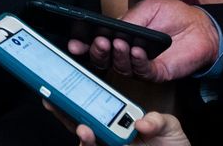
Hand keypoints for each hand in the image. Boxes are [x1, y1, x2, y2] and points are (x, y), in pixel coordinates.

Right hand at [46, 100, 188, 145]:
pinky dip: (89, 145)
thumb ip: (156, 121)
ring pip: (85, 140)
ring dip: (79, 131)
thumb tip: (141, 123)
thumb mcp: (169, 126)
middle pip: (81, 121)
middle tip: (53, 98)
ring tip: (81, 126)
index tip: (68, 81)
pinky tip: (88, 136)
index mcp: (120, 121)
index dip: (81, 94)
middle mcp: (110, 136)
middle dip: (64, 110)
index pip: (96, 105)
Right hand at [67, 0, 218, 81]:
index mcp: (120, 37)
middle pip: (104, 60)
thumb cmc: (173, 15)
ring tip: (118, 43)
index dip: (84, 45)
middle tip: (98, 42)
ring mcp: (140, 65)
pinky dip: (137, 62)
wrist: (200, 25)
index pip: (98, 44)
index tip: (75, 43)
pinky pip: (142, 71)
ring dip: (117, 56)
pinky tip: (136, 51)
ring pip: (121, 68)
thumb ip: (128, 19)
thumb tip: (110, 27)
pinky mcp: (156, 73)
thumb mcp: (146, 9)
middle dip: (97, 52)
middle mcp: (127, 54)